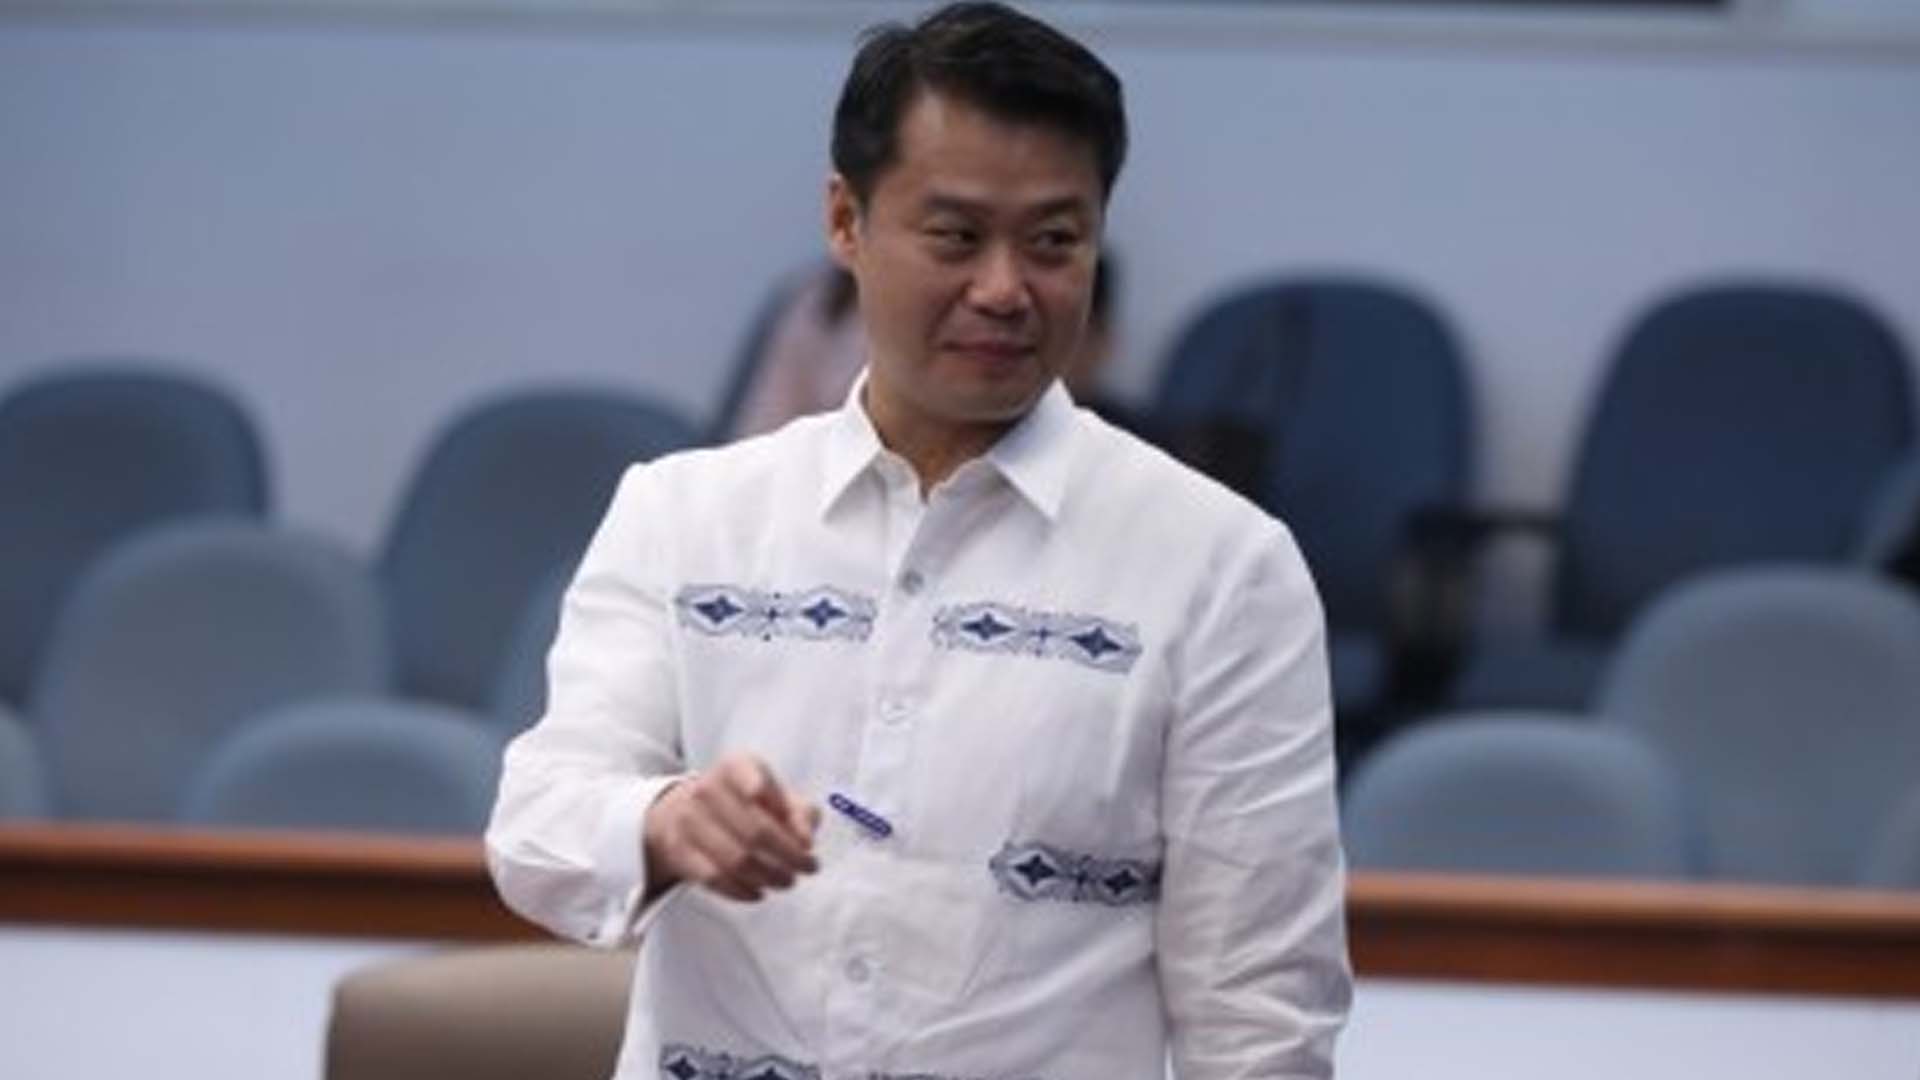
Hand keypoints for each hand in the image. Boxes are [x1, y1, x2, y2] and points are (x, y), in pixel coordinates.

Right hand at [643, 751, 821, 902]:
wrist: (684, 810)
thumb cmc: (742, 803)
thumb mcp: (773, 794)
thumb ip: (800, 812)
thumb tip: (806, 839)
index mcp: (735, 767)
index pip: (759, 784)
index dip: (789, 816)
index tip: (807, 841)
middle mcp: (708, 789)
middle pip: (757, 832)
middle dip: (789, 857)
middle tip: (807, 868)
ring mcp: (689, 819)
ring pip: (737, 860)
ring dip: (770, 877)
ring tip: (787, 881)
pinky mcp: (679, 850)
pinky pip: (715, 878)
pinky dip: (742, 890)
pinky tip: (759, 891)